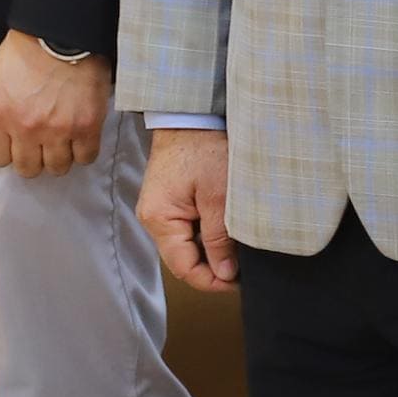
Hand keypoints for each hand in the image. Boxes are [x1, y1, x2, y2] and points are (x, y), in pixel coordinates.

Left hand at [0, 31, 112, 174]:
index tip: (15, 143)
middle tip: (40, 141)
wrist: (62, 30)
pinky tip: (80, 137)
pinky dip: (83, 151)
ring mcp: (57, 129)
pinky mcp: (86, 126)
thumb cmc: (25, 51)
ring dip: (58, 156)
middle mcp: (25, 127)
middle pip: (27, 168)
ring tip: (62, 139)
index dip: (7, 152)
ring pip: (57, 168)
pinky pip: (85, 157)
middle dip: (33, 157)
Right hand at [138, 125, 236, 291]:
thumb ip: (219, 238)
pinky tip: (225, 228)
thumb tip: (224, 273)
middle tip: (244, 267)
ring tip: (238, 246)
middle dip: (213, 267)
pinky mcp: (168, 200)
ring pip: (186, 245)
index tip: (238, 283)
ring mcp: (159, 209)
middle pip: (183, 259)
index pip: (184, 269)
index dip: (212, 282)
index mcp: (160, 220)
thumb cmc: (204, 147)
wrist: (191, 113)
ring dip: (211, 249)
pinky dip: (206, 232)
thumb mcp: (219, 196)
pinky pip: (186, 228)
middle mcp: (152, 218)